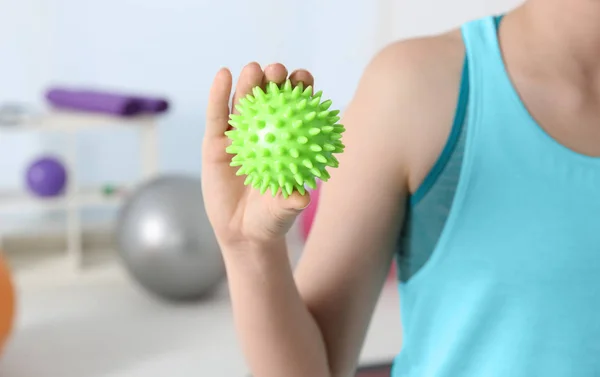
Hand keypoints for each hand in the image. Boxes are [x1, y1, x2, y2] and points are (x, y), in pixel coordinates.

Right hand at [202, 62, 313, 248]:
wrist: (241, 231)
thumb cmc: (270, 220)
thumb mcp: (281, 212)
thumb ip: (290, 202)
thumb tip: (303, 197)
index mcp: (286, 140)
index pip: (296, 109)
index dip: (302, 90)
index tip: (304, 78)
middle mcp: (264, 131)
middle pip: (270, 98)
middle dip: (276, 78)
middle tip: (278, 70)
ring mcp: (238, 134)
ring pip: (243, 102)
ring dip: (249, 81)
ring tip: (253, 69)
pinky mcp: (214, 141)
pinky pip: (216, 115)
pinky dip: (218, 94)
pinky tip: (222, 75)